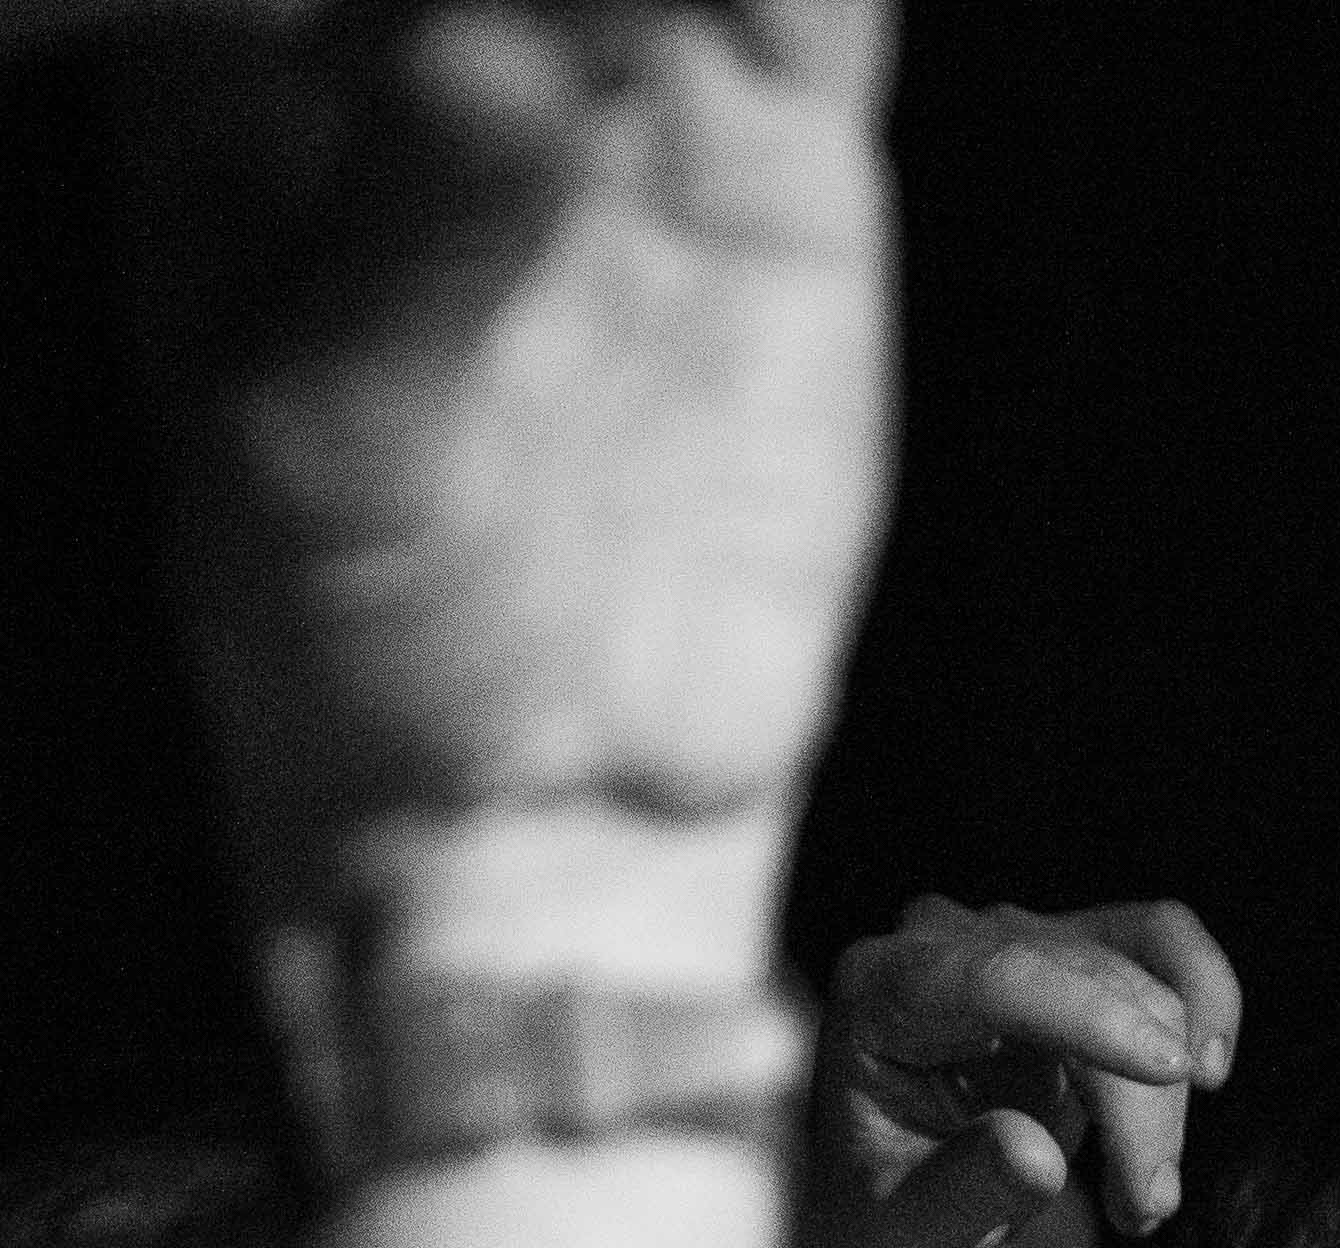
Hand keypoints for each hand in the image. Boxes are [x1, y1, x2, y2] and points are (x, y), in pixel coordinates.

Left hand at [118, 0, 894, 951]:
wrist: (550, 788)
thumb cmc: (356, 628)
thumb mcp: (335, 444)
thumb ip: (414, 241)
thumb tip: (496, 55)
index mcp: (237, 77)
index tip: (473, 22)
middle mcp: (420, 44)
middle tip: (630, 26)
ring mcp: (612, 89)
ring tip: (736, 17)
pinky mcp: (778, 166)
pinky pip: (813, 20)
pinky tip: (805, 20)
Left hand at [800, 896, 1244, 1247]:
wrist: (902, 1204)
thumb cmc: (890, 1216)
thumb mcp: (906, 1230)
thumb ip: (959, 1192)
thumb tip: (1032, 1154)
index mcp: (882, 992)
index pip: (998, 977)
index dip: (1090, 1016)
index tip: (1173, 1073)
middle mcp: (945, 943)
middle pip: (1088, 986)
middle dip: (1140, 1103)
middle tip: (1145, 1209)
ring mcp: (1013, 939)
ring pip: (1140, 981)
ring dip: (1168, 1095)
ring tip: (1146, 1196)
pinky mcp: (1073, 952)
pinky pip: (1166, 945)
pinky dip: (1206, 1003)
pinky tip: (1210, 1070)